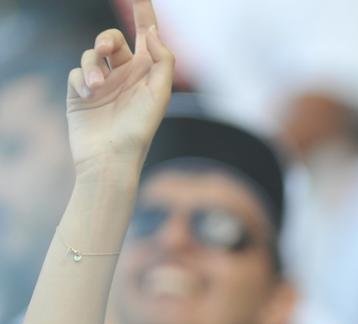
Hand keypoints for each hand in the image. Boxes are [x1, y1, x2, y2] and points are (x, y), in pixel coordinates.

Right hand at [66, 0, 173, 176]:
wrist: (110, 157)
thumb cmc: (139, 129)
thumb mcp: (159, 94)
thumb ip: (162, 60)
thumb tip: (153, 32)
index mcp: (147, 73)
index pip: (146, 35)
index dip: (143, 14)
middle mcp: (125, 74)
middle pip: (112, 39)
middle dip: (107, 37)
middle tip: (106, 47)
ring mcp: (102, 82)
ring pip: (92, 54)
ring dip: (92, 64)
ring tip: (97, 85)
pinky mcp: (80, 91)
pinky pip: (76, 71)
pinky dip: (81, 78)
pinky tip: (88, 93)